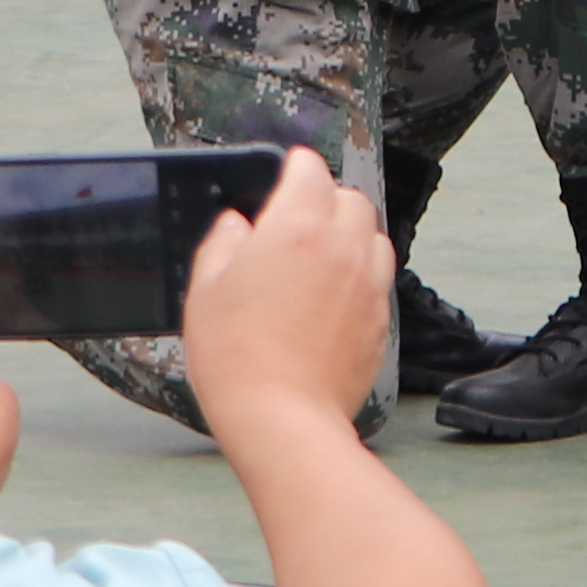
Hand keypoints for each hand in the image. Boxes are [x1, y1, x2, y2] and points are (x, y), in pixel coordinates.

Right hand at [178, 148, 392, 447]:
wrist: (282, 420)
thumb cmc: (235, 356)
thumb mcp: (205, 289)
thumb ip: (222, 242)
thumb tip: (236, 223)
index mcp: (298, 227)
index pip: (310, 169)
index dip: (295, 167)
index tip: (286, 172)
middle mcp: (343, 247)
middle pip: (350, 198)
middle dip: (326, 199)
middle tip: (297, 219)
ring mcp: (368, 285)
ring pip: (373, 237)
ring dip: (351, 235)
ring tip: (320, 257)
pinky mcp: (381, 322)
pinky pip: (379, 280)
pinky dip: (361, 276)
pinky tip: (333, 298)